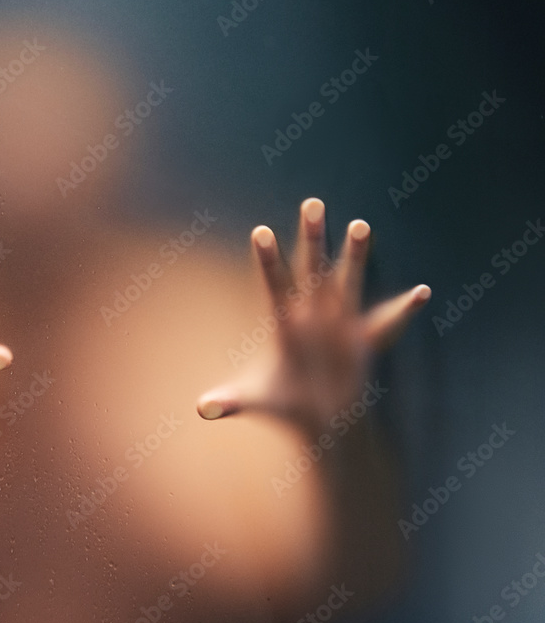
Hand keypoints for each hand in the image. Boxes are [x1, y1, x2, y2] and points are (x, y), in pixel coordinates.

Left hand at [197, 198, 429, 431]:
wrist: (320, 420)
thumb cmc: (284, 403)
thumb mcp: (254, 401)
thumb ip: (230, 401)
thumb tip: (202, 409)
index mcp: (284, 324)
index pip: (274, 285)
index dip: (268, 260)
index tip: (259, 231)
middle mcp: (312, 316)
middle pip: (311, 270)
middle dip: (312, 238)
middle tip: (312, 202)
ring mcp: (340, 324)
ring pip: (348, 282)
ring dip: (354, 256)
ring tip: (359, 224)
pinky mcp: (364, 342)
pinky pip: (387, 323)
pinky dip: (404, 310)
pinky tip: (420, 293)